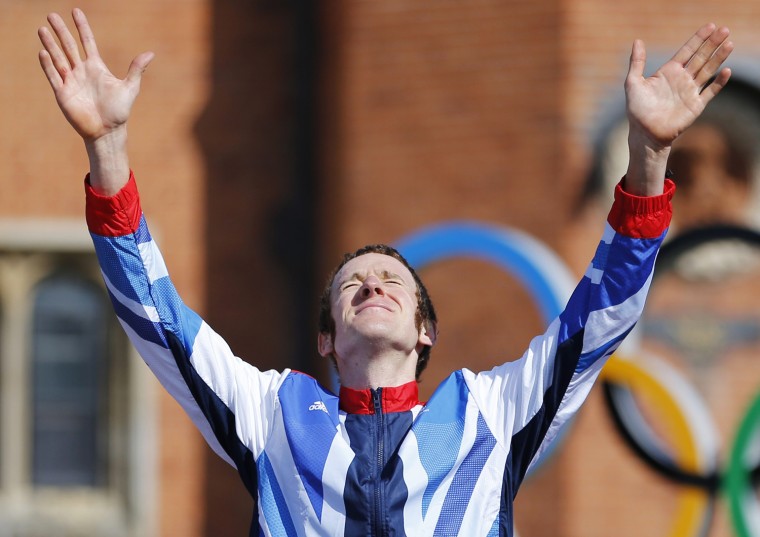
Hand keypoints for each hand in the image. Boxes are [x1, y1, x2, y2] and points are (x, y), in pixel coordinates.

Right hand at [38, 8, 153, 142]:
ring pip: (58, 58)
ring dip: (50, 44)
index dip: (82, 27)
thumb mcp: (130, 87)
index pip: (87, 42)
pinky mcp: (63, 93)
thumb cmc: (119, 111)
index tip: (76, 11)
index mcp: (96, 67)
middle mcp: (81, 71)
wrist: (108, 131)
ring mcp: (71, 81)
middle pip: (69, 46)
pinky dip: (48, 65)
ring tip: (42, 29)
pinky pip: (54, 76)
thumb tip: (150, 53)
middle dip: (61, 31)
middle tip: (51, 15)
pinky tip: (43, 52)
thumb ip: (136, 69)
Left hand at [625, 24, 732, 149]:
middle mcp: (682, 79)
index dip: (698, 38)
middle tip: (724, 29)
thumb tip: (637, 41)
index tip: (710, 26)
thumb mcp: (633, 83)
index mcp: (669, 72)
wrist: (645, 133)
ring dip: (719, 57)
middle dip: (712, 43)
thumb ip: (637, 62)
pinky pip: (710, 91)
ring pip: (708, 70)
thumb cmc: (637, 109)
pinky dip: (719, 82)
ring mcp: (690, 91)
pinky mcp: (696, 105)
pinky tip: (727, 71)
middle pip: (701, 57)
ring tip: (729, 43)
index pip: (687, 51)